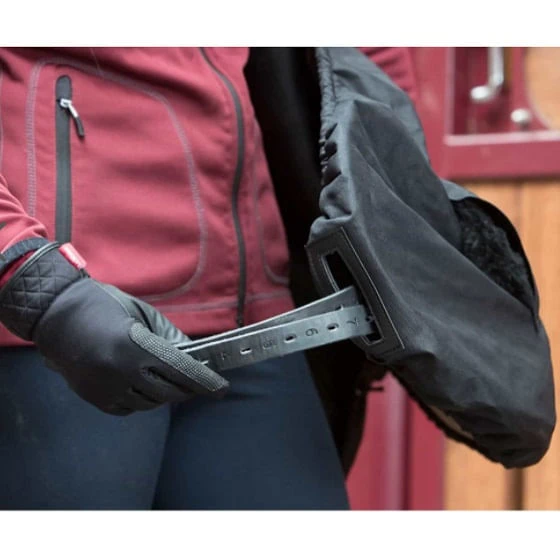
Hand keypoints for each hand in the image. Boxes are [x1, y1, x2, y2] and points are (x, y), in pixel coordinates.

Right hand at [0, 242, 228, 413]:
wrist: (58, 316)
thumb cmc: (106, 306)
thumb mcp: (142, 314)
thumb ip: (170, 337)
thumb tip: (195, 357)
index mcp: (135, 345)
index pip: (180, 370)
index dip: (205, 381)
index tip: (222, 389)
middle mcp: (121, 371)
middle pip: (169, 392)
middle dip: (188, 388)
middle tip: (197, 382)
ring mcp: (106, 388)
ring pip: (150, 403)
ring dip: (165, 393)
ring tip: (166, 378)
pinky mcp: (94, 399)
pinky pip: (130, 408)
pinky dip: (142, 399)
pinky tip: (142, 384)